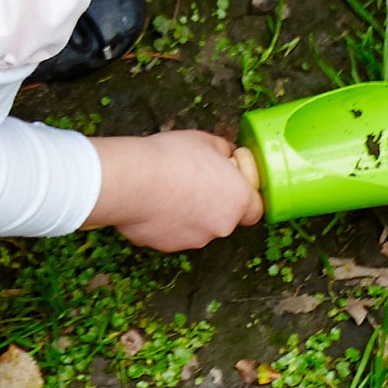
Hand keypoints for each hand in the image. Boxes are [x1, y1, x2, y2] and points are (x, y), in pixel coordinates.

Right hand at [86, 131, 263, 250]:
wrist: (132, 181)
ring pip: (199, 227)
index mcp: (238, 200)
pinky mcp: (167, 246)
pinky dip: (168, 222)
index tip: (233, 185)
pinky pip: (173, 233)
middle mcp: (221, 226)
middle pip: (226, 218)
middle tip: (196, 182)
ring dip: (190, 213)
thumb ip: (223, 151)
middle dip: (215, 203)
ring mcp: (194, 240)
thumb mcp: (206, 141)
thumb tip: (226, 154)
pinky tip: (155, 202)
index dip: (245, 198)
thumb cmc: (171, 158)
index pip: (255, 210)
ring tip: (170, 189)